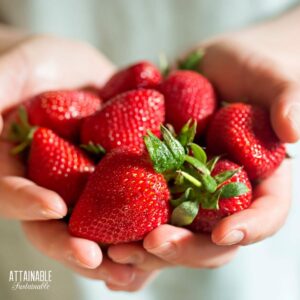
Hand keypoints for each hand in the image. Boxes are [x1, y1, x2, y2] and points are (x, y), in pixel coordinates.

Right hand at [0, 34, 151, 288]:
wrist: (72, 69)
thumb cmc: (32, 65)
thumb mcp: (11, 68)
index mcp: (18, 167)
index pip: (12, 193)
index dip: (26, 204)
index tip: (52, 207)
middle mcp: (53, 183)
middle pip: (58, 225)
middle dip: (76, 245)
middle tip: (100, 262)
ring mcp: (87, 182)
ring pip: (98, 222)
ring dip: (116, 247)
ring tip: (138, 268)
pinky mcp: (118, 173)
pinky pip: (132, 196)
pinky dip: (147, 215)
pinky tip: (166, 230)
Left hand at [108, 36, 296, 289]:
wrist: (213, 67)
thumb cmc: (251, 70)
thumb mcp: (273, 78)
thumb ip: (287, 98)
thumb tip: (294, 129)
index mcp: (257, 178)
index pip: (265, 214)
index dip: (250, 228)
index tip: (226, 235)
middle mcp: (221, 192)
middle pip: (209, 235)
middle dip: (183, 247)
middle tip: (152, 245)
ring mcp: (187, 187)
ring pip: (171, 229)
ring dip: (145, 247)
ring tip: (115, 251)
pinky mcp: (158, 176)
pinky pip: (141, 206)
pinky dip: (122, 223)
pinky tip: (100, 232)